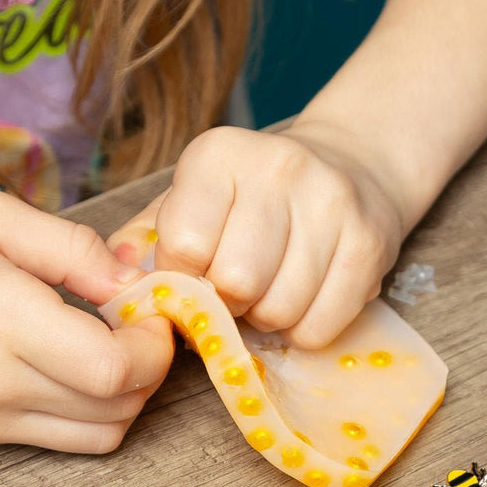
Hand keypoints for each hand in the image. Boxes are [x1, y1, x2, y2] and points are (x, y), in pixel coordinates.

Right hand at [0, 191, 173, 451]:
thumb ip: (71, 248)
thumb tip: (132, 281)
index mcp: (0, 318)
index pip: (112, 368)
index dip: (152, 345)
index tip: (149, 310)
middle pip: (119, 407)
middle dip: (150, 366)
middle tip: (140, 323)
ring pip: (101, 434)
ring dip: (129, 395)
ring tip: (113, 346)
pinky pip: (66, 440)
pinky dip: (95, 412)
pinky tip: (81, 369)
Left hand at [108, 125, 406, 347]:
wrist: (352, 167)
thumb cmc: (254, 197)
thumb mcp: (191, 199)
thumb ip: (146, 239)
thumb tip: (116, 283)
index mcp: (219, 154)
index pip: (185, 244)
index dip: (183, 278)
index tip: (196, 274)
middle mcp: (279, 168)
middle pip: (235, 282)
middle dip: (227, 304)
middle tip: (235, 292)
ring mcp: (332, 203)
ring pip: (280, 310)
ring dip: (266, 320)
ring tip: (270, 293)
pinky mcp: (371, 242)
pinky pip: (321, 325)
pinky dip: (304, 332)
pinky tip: (303, 302)